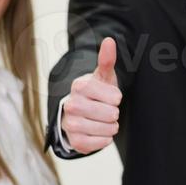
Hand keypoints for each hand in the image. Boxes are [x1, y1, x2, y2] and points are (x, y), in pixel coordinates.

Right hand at [62, 37, 122, 153]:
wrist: (81, 114)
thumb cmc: (96, 93)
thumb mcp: (103, 76)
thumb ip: (107, 60)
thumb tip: (109, 40)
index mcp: (79, 86)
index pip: (114, 97)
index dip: (116, 98)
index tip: (109, 97)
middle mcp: (71, 104)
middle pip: (111, 114)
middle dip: (113, 113)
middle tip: (105, 110)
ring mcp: (70, 124)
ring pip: (106, 129)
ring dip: (111, 127)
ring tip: (104, 122)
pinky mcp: (74, 141)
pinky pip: (99, 144)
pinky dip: (104, 139)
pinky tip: (99, 133)